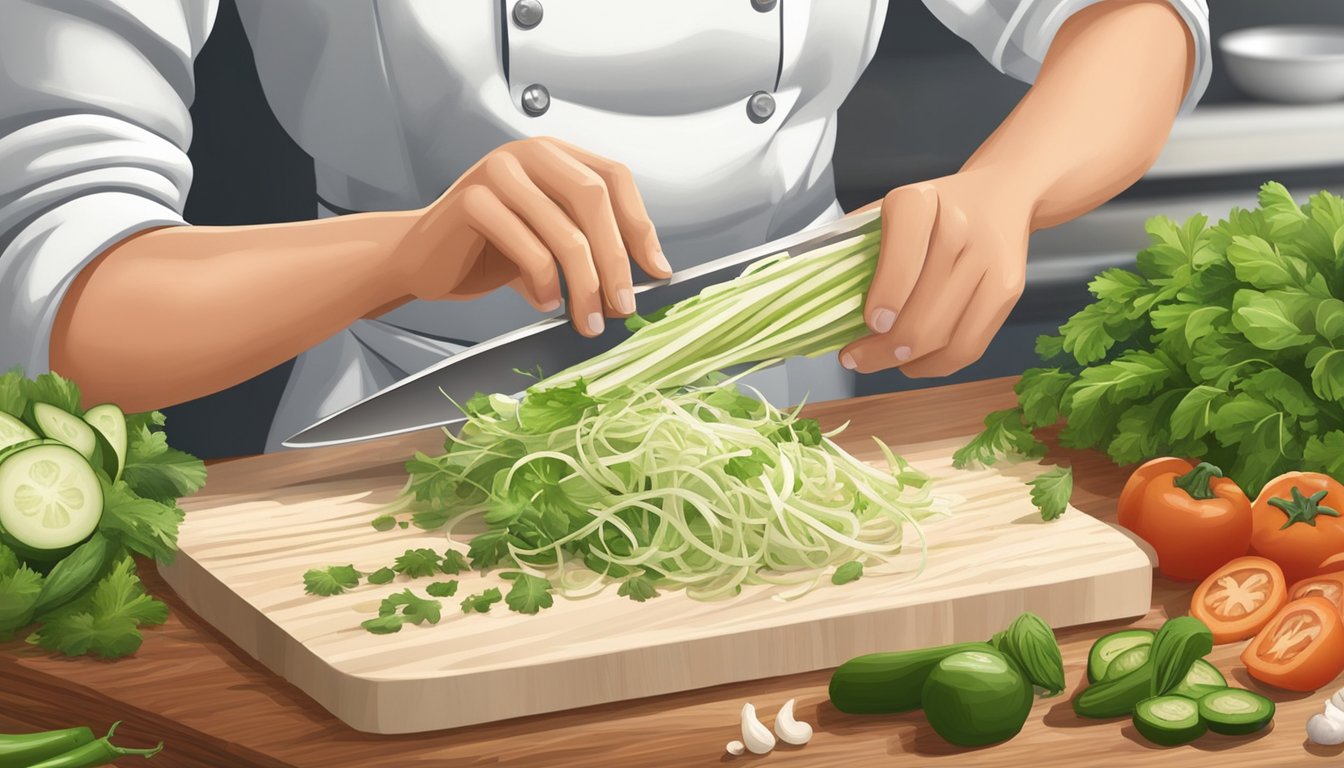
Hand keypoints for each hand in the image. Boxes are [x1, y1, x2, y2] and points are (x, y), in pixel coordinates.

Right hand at [392, 137, 670, 336]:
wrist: (421, 258)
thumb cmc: (489, 250)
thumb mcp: (550, 241)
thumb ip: (592, 246)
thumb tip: (649, 277)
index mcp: (555, 155)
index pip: (615, 179)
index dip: (640, 226)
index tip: (656, 272)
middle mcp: (529, 154)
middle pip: (594, 200)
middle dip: (617, 261)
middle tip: (624, 305)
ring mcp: (498, 171)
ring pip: (564, 230)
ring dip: (585, 285)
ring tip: (588, 319)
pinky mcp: (471, 200)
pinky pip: (527, 247)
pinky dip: (545, 282)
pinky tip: (546, 302)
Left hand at [839, 170, 1032, 376]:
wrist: (1001, 196)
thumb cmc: (930, 211)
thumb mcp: (888, 211)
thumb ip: (855, 245)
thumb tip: (816, 294)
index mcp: (919, 201)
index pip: (901, 250)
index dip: (886, 294)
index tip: (869, 323)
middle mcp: (959, 228)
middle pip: (921, 312)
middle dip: (882, 348)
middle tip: (854, 359)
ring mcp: (988, 262)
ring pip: (942, 337)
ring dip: (903, 361)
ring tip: (878, 361)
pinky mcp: (1007, 290)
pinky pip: (968, 347)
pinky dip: (934, 366)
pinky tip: (911, 363)